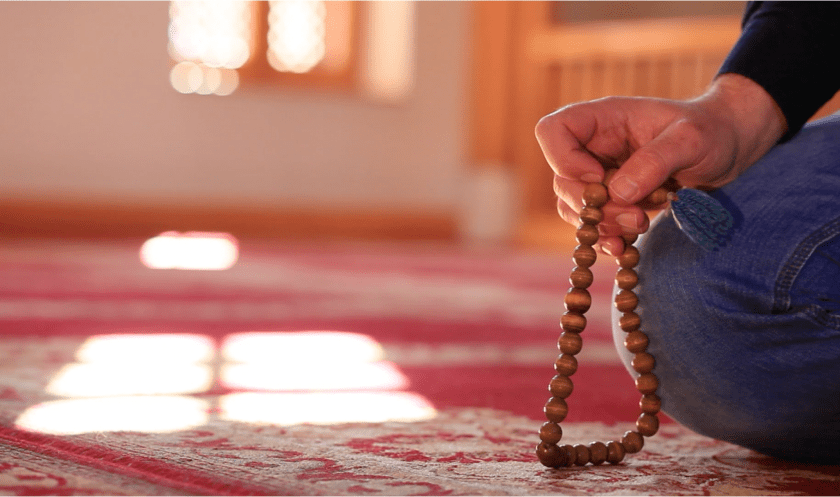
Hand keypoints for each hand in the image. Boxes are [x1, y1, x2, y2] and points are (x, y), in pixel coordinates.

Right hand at [535, 73, 786, 254]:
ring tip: (641, 225)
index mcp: (602, 119)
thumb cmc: (711, 131)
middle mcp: (593, 147)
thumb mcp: (691, 139)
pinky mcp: (613, 202)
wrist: (729, 149)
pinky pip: (593, 225)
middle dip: (593, 206)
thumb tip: (617, 193)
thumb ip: (654, 161)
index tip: (600, 177)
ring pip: (574, 207)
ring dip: (602, 225)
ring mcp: (600, 176)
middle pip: (561, 179)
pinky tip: (627, 247)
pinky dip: (606, 239)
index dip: (564, 160)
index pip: (552, 132)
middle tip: (634, 216)